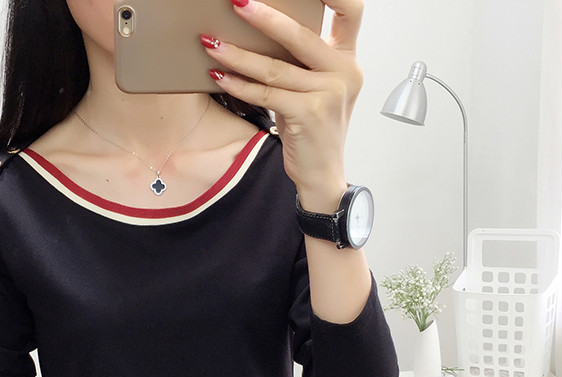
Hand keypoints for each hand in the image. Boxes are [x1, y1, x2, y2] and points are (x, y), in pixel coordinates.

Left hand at [202, 0, 363, 210]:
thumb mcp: (315, 91)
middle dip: (264, 16)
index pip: (350, 11)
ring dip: (237, 55)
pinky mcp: (309, 114)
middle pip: (301, 34)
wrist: (322, 174)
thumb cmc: (314, 132)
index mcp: (347, 61)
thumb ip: (301, 63)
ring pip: (275, 67)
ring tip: (211, 43)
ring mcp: (328, 94)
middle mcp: (344, 73)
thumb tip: (260, 34)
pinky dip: (239, 85)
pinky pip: (266, 94)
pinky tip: (219, 76)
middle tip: (236, 2)